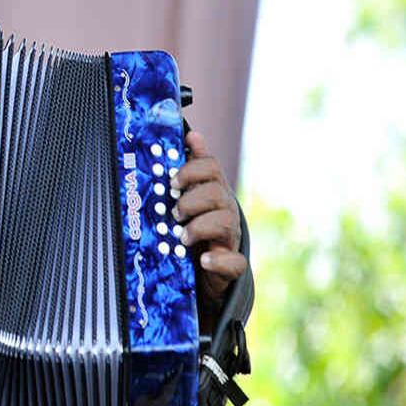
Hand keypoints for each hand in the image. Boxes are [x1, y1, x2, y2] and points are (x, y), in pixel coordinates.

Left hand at [172, 130, 246, 312]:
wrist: (203, 271)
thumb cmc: (194, 227)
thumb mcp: (189, 198)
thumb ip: (191, 169)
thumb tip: (193, 134)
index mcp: (214, 192)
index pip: (211, 168)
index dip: (191, 170)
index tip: (172, 181)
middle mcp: (225, 211)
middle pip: (217, 193)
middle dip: (192, 200)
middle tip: (174, 212)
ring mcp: (230, 238)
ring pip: (226, 222)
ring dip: (199, 227)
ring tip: (182, 237)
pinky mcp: (232, 264)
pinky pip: (233, 262)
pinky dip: (218, 260)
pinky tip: (203, 259)